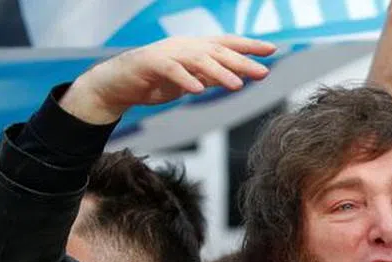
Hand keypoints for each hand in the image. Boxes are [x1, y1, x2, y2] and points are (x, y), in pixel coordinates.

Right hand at [60, 35, 276, 123]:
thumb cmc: (155, 80)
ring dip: (219, 72)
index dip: (249, 45)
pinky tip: (199, 89)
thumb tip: (235, 77)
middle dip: (242, 61)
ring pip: (198, 59)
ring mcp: (167, 53)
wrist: (119, 83)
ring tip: (236, 85)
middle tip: (263, 72)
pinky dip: (187, 79)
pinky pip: (172, 71)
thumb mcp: (190, 80)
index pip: (227, 43)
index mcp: (194, 47)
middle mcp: (184, 46)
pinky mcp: (151, 64)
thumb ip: (210, 77)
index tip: (272, 50)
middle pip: (218, 51)